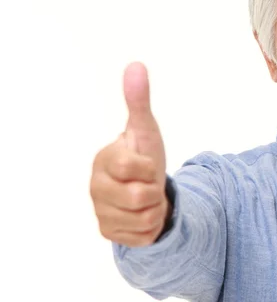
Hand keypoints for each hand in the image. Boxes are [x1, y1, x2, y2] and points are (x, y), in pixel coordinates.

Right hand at [90, 62, 168, 246]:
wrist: (145, 187)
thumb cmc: (143, 155)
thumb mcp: (145, 129)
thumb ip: (138, 101)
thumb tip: (136, 65)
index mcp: (103, 160)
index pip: (131, 166)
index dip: (148, 165)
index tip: (145, 162)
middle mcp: (96, 188)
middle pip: (141, 196)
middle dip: (155, 188)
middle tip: (148, 181)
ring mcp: (102, 213)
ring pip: (146, 218)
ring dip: (156, 207)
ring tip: (146, 197)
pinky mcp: (111, 234)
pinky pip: (145, 235)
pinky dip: (152, 226)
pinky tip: (143, 214)